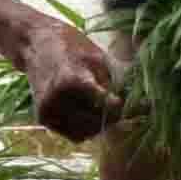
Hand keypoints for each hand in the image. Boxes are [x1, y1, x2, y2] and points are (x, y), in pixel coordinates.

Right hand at [16, 20, 124, 140]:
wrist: (34, 44)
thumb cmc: (72, 47)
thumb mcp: (99, 58)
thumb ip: (120, 81)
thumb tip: (146, 103)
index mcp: (72, 80)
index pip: (106, 104)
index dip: (124, 107)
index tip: (135, 104)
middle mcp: (57, 98)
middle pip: (99, 122)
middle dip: (115, 117)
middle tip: (122, 106)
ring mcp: (49, 110)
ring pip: (87, 133)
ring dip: (101, 125)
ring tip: (104, 107)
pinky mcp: (44, 118)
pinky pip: (74, 135)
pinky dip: (86, 128)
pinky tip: (89, 112)